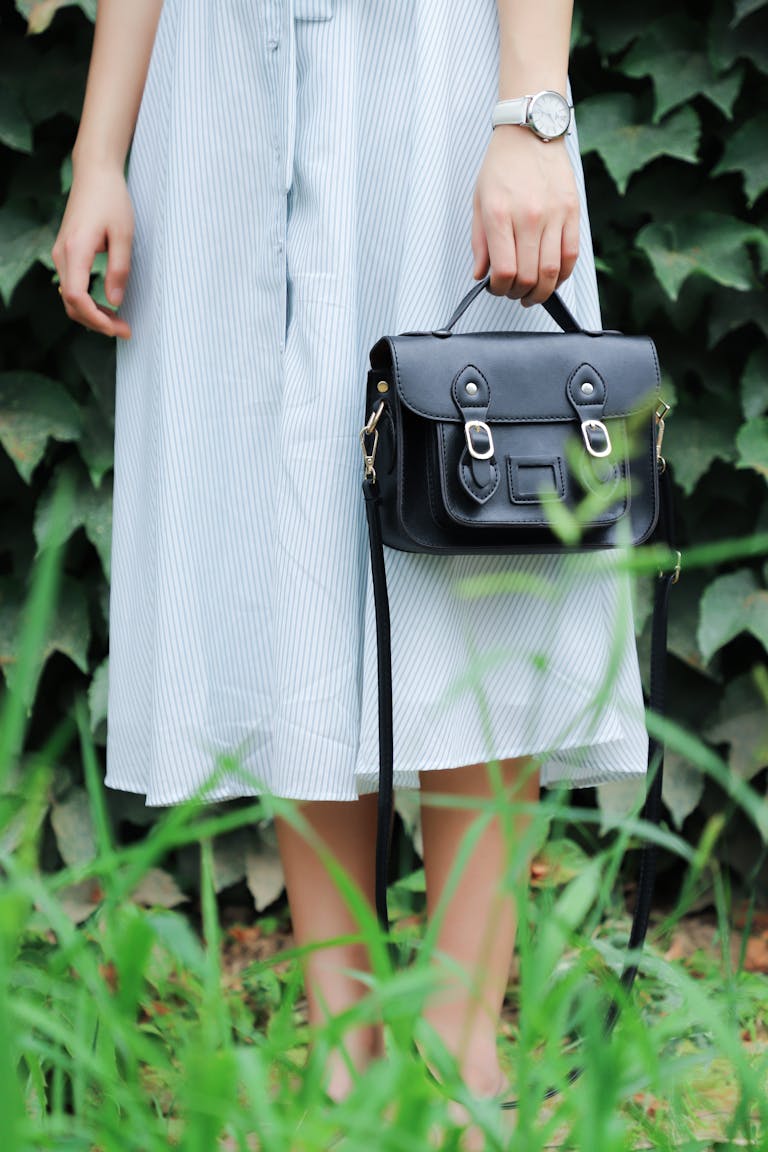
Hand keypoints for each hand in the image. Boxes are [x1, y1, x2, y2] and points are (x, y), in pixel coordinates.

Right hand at [51, 164, 133, 337]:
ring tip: (119, 322)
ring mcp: (61, 255)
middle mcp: (62, 255)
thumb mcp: (123, 234)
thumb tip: (115, 301)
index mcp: (75, 250)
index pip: (77, 297)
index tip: (118, 328)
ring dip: (92, 314)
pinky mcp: (66, 254)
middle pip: (71, 303)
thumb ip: (119, 269)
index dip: (96, 319)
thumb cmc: (111, 199)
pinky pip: (72, 287)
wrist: (95, 174)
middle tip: (125, 330)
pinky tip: (106, 307)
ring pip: (70, 298)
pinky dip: (87, 302)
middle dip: (97, 322)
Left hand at [470, 125, 579, 305]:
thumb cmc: (502, 165)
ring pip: (551, 271)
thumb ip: (479, 243)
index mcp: (499, 214)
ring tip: (533, 293)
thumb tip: (481, 275)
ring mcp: (553, 214)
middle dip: (519, 294)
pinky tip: (552, 279)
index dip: (500, 289)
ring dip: (541, 292)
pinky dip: (562, 275)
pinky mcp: (572, 211)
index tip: (496, 288)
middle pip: (529, 276)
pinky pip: (571, 255)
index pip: (504, 270)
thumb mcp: (479, 202)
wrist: (530, 132)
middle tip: (514, 293)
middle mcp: (528, 216)